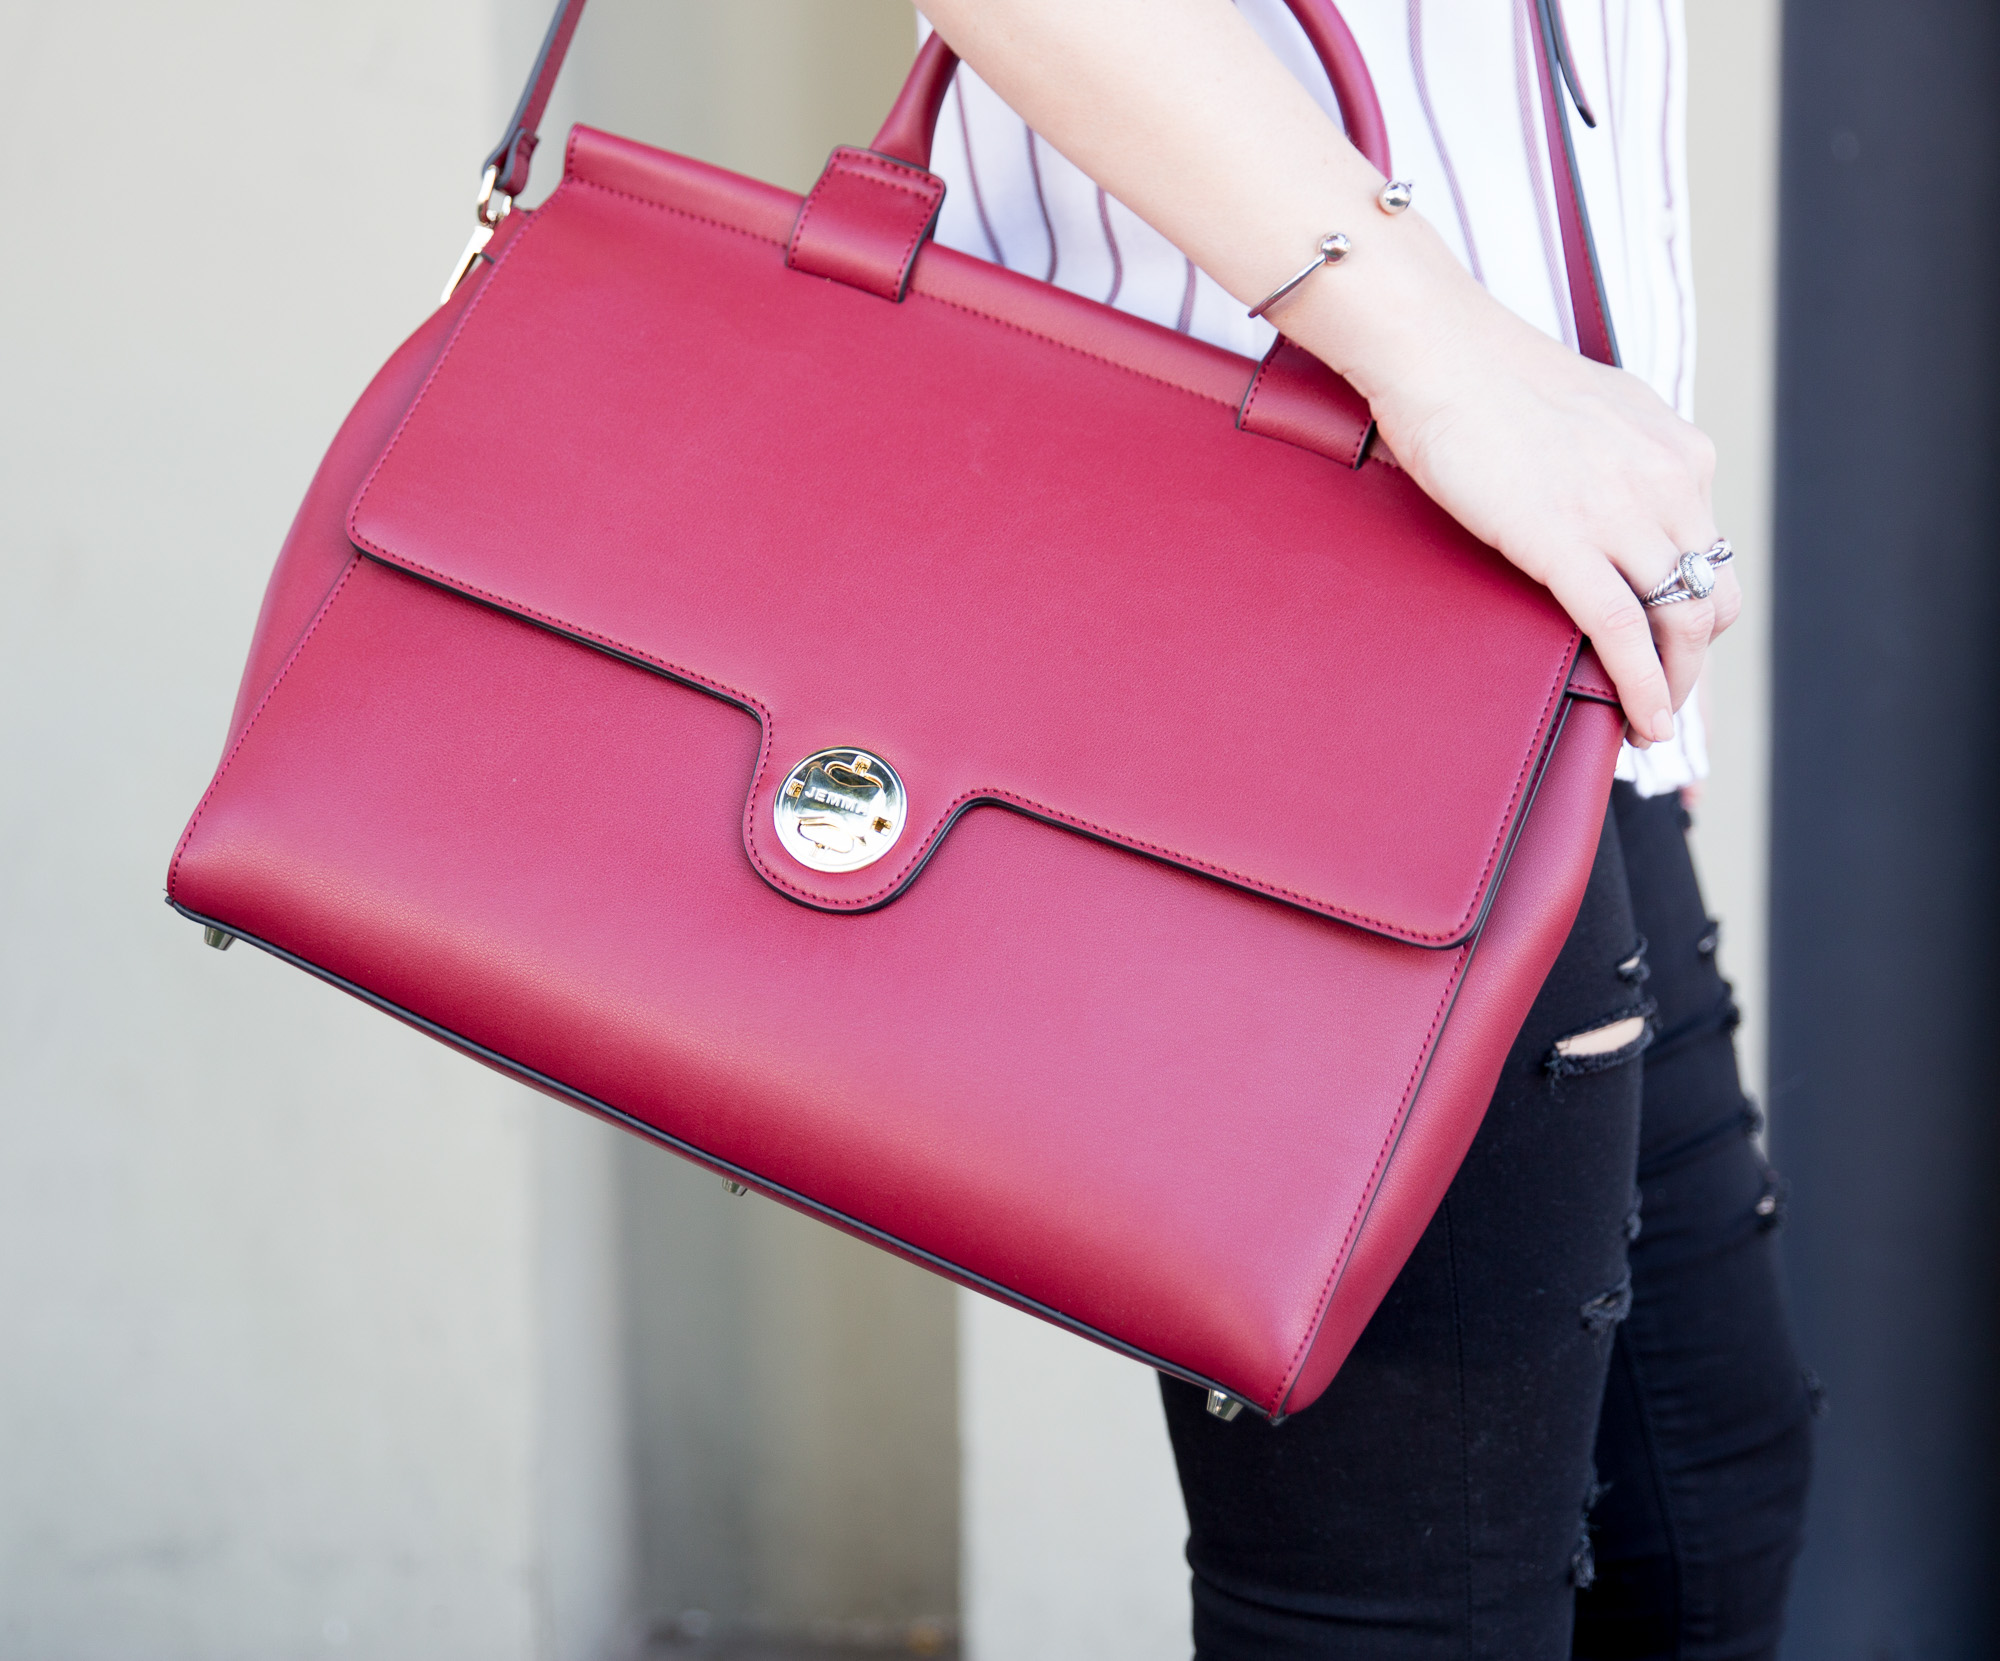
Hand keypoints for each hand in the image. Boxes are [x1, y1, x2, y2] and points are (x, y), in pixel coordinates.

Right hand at [1289, 254, 1738, 745]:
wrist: (1439, 350)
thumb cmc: (1485, 379)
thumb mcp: (1586, 415)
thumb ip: (1613, 461)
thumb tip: (1597, 502)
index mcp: (1677, 451)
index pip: (1711, 554)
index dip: (1700, 616)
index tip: (1678, 654)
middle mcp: (1670, 480)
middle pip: (1711, 597)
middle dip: (1694, 661)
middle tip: (1666, 701)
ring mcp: (1623, 512)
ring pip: (1681, 622)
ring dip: (1673, 686)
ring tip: (1651, 724)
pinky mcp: (1569, 541)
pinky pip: (1626, 632)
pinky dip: (1643, 687)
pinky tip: (1641, 722)